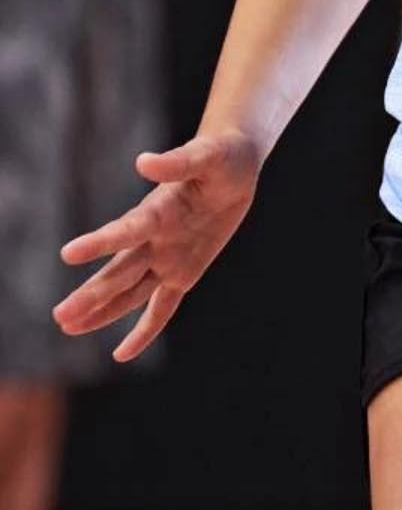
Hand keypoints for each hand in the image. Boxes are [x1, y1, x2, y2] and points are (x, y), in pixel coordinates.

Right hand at [54, 130, 261, 362]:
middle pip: (121, 270)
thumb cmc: (218, 156)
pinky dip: (146, 330)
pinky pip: (163, 307)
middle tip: (60, 316)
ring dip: (103, 311)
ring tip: (68, 328)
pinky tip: (122, 354)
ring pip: (131, 292)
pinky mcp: (184, 272)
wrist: (234, 164)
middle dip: (94, 293)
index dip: (101, 242)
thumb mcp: (206, 156)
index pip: (127, 230)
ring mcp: (167, 257)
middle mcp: (155, 238)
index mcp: (156, 210)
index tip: (68, 253)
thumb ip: (176, 163)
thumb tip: (144, 162)